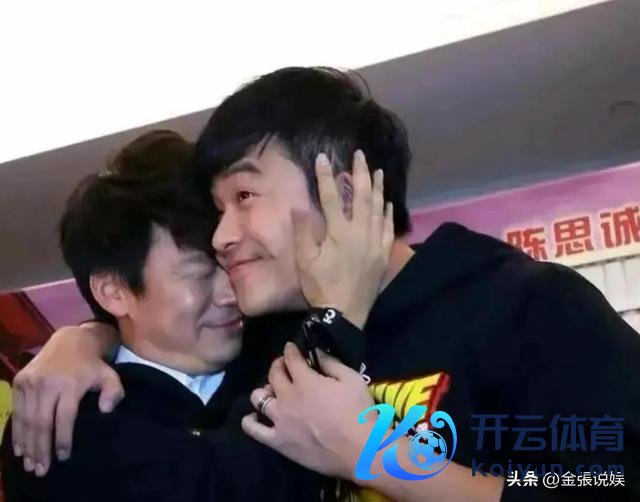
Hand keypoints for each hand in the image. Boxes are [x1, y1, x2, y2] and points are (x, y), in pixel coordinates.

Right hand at [11, 323, 122, 475]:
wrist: (70, 341)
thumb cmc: (92, 365)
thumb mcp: (109, 375)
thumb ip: (114, 392)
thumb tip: (106, 411)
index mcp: (70, 384)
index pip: (64, 417)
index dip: (62, 439)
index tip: (63, 457)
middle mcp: (48, 384)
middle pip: (42, 422)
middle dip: (41, 449)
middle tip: (41, 470)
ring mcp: (31, 382)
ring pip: (26, 420)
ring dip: (27, 445)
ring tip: (30, 465)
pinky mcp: (20, 381)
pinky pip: (17, 411)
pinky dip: (17, 431)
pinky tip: (20, 448)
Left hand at [243, 342, 374, 479]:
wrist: (360, 450)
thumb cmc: (358, 412)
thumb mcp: (351, 379)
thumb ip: (331, 363)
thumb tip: (317, 352)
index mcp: (305, 381)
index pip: (291, 359)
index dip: (290, 350)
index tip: (291, 347)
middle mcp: (287, 397)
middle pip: (273, 375)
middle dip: (277, 365)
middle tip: (283, 365)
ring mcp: (279, 420)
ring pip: (258, 398)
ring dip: (264, 390)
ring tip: (272, 391)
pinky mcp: (278, 441)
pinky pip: (254, 429)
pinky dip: (250, 421)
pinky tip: (253, 417)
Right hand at [292, 150, 393, 328]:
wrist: (345, 314)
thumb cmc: (321, 287)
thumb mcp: (305, 261)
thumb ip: (304, 232)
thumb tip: (300, 206)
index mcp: (339, 233)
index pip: (332, 198)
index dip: (326, 177)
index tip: (323, 158)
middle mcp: (360, 233)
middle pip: (362, 197)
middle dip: (360, 174)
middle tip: (360, 156)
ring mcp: (375, 243)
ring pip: (378, 209)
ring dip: (377, 188)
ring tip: (377, 170)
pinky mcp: (383, 254)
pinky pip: (388, 228)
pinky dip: (388, 213)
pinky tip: (388, 202)